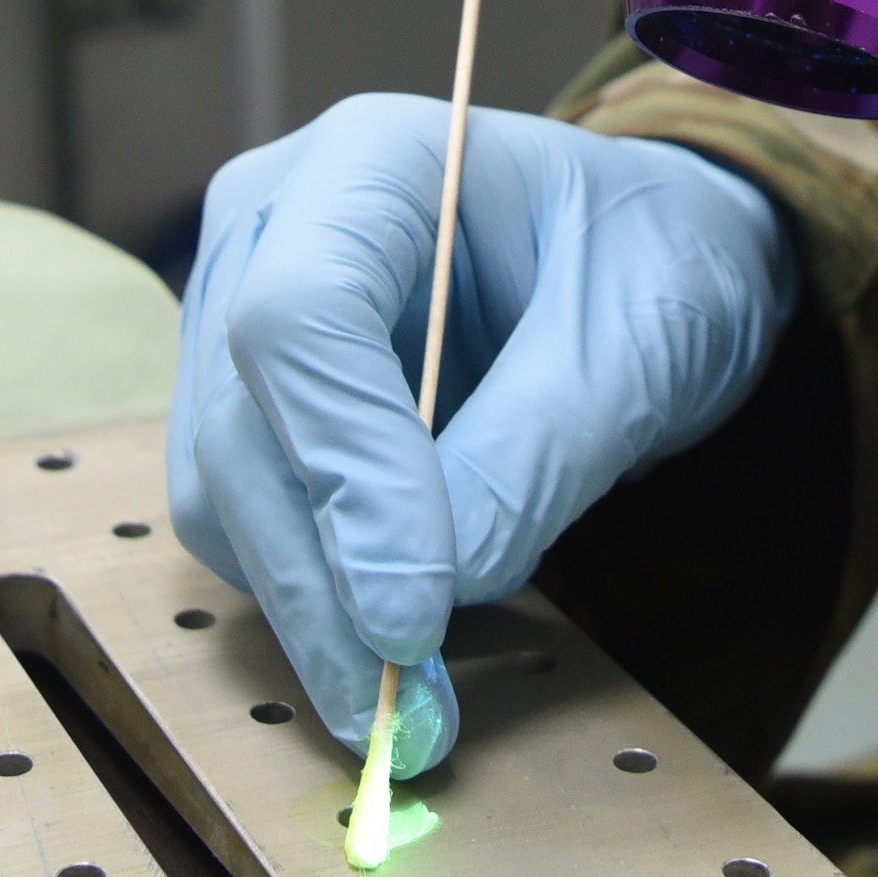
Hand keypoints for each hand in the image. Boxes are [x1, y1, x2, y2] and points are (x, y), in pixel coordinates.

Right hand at [168, 95, 796, 774]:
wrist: (648, 257)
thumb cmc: (656, 260)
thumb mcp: (638, 345)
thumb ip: (534, 458)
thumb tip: (425, 598)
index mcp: (371, 159)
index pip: (297, 318)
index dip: (347, 476)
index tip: (417, 616)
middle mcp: (275, 223)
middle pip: (235, 421)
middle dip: (318, 581)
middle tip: (408, 718)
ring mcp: (243, 308)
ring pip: (221, 488)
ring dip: (309, 606)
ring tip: (419, 693)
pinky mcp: (256, 397)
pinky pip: (249, 514)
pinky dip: (314, 592)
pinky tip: (397, 633)